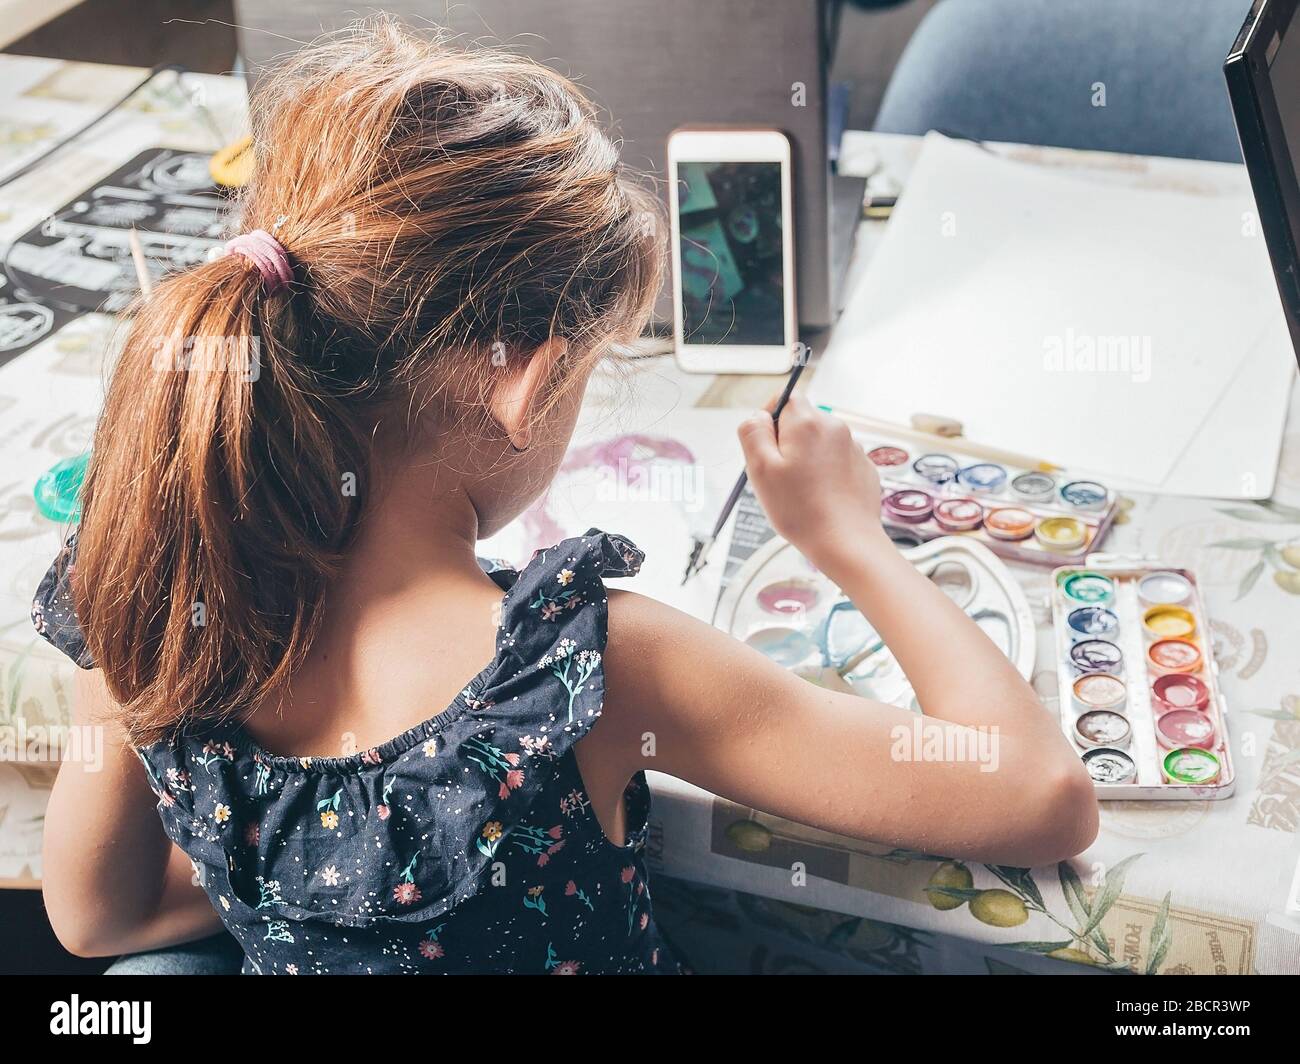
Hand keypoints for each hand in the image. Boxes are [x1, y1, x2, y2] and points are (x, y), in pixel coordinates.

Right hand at [738, 396, 888, 569]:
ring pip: (818, 444)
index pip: (785, 398)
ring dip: (806, 460)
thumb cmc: (802, 510)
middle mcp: (834, 428)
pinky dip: (825, 474)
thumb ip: (753, 433)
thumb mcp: (760, 469)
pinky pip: (836, 462)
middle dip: (787, 444)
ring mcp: (853, 448)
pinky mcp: (863, 468)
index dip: (770, 420)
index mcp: (807, 423)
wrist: (846, 542)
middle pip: (802, 422)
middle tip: (780, 477)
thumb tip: (757, 416)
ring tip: (801, 493)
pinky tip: (820, 499)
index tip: (766, 449)